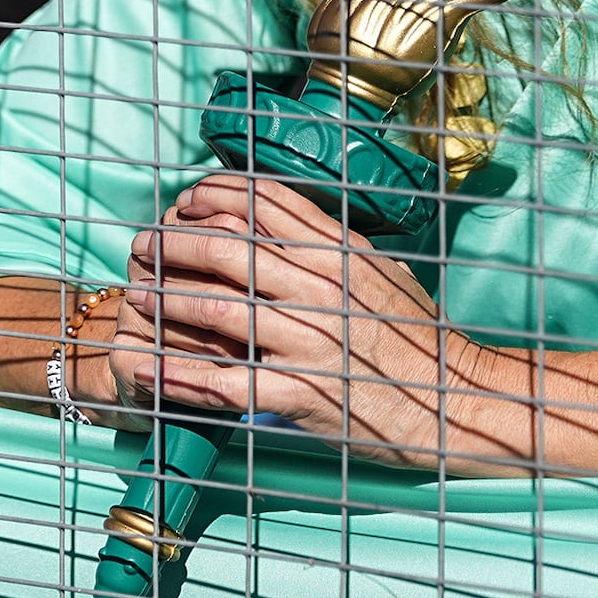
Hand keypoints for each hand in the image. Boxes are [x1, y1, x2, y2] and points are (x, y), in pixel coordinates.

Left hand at [107, 173, 517, 467]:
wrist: (460, 400)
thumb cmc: (417, 337)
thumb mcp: (379, 270)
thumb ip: (328, 243)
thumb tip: (277, 215)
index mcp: (340, 252)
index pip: (261, 203)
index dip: (209, 197)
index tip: (181, 203)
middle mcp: (323, 288)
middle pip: (226, 249)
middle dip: (172, 244)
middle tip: (141, 248)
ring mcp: (312, 341)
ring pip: (218, 311)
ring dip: (167, 302)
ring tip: (138, 297)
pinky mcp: (304, 393)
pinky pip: (227, 383)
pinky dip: (179, 377)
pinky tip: (147, 370)